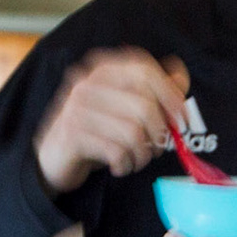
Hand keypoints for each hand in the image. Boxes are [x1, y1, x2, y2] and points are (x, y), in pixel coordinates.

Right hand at [35, 49, 190, 194]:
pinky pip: (116, 151)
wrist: (53, 156)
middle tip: (158, 147)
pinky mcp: (73, 135)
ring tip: (138, 159)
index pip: (144, 70)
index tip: (182, 117)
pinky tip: (120, 166)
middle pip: (144, 105)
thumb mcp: (122, 106)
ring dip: (143, 154)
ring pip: (133, 132)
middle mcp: (87, 83)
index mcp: (103, 69)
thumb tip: (180, 76)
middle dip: (159, 133)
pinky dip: (126, 164)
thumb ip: (152, 89)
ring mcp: (77, 108)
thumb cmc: (95, 129)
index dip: (170, 93)